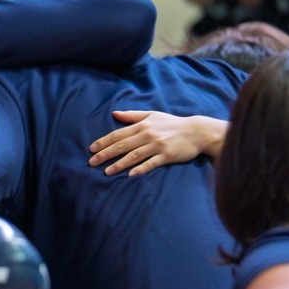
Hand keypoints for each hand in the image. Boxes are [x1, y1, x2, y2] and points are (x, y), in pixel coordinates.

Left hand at [87, 110, 224, 175]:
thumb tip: (114, 113)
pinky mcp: (167, 156)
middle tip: (92, 162)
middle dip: (105, 154)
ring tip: (106, 172)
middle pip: (122, 145)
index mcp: (142, 125)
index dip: (104, 142)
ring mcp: (157, 145)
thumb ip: (132, 116)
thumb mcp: (152, 115)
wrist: (196, 131)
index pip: (118, 134)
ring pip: (134, 155)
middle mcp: (148, 134)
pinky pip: (151, 163)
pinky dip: (140, 169)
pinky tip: (130, 175)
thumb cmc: (172, 124)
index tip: (92, 149)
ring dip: (119, 164)